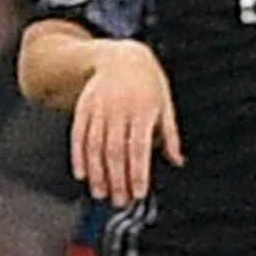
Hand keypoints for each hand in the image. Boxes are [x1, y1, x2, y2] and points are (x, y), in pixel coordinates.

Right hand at [65, 38, 182, 203]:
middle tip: (118, 200)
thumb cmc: (148, 83)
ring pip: (95, 146)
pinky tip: (81, 174)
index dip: (137, 173)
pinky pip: (78, 135)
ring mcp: (99, 108)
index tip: (138, 193)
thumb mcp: (165, 104)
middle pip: (115, 151)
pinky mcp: (83, 107)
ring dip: (96, 173)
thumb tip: (177, 161)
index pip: (139, 148)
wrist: (121, 55)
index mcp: (143, 110)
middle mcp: (119, 110)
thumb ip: (170, 134)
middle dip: (116, 179)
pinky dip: (78, 156)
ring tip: (100, 193)